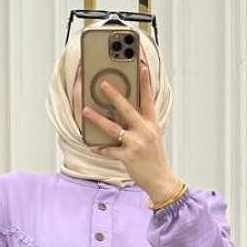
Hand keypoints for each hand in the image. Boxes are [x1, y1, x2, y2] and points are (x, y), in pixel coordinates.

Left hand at [81, 61, 180, 201]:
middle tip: (103, 84)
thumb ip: (140, 123)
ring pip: (113, 128)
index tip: (142, 68)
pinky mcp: (128, 157)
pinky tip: (92, 146)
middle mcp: (144, 131)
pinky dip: (100, 149)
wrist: (160, 179)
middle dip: (114, 95)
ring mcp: (136, 144)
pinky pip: (110, 151)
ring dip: (98, 119)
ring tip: (86, 111)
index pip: (148, 99)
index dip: (145, 83)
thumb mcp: (152, 136)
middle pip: (127, 109)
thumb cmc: (154, 156)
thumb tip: (122, 111)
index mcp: (151, 124)